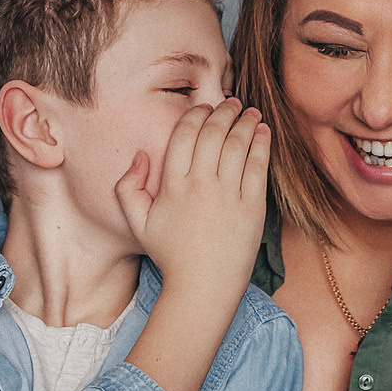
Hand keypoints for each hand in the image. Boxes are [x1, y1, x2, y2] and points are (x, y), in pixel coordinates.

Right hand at [114, 97, 269, 295]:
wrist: (203, 288)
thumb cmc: (171, 255)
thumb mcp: (138, 223)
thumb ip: (127, 187)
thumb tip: (139, 155)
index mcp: (173, 185)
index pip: (185, 134)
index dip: (197, 114)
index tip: (205, 107)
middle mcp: (200, 185)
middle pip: (214, 133)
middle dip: (224, 111)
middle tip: (232, 103)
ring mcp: (228, 196)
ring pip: (238, 145)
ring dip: (246, 122)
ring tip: (251, 112)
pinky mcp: (252, 207)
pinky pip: (258, 166)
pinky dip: (262, 144)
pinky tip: (264, 132)